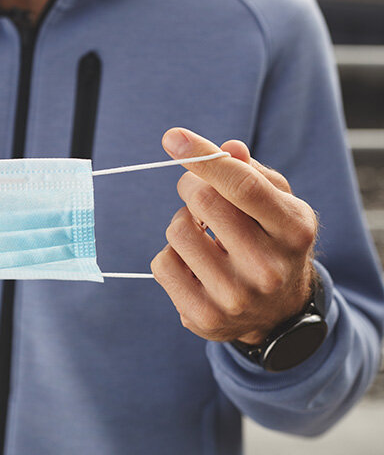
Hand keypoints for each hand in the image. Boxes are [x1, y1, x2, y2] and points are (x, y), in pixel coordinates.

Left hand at [151, 128, 317, 344]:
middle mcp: (268, 268)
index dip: (206, 157)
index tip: (173, 137)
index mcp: (293, 231)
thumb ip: (252, 173)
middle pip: (204, 202)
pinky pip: (161, 264)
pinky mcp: (204, 317)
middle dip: (192, 186)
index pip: (244, 186)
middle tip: (198, 193)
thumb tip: (228, 148)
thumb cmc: (271, 242)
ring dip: (182, 222)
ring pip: (177, 231)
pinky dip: (170, 255)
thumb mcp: (278, 205)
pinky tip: (193, 263)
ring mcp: (235, 297)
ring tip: (202, 234)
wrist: (277, 312)